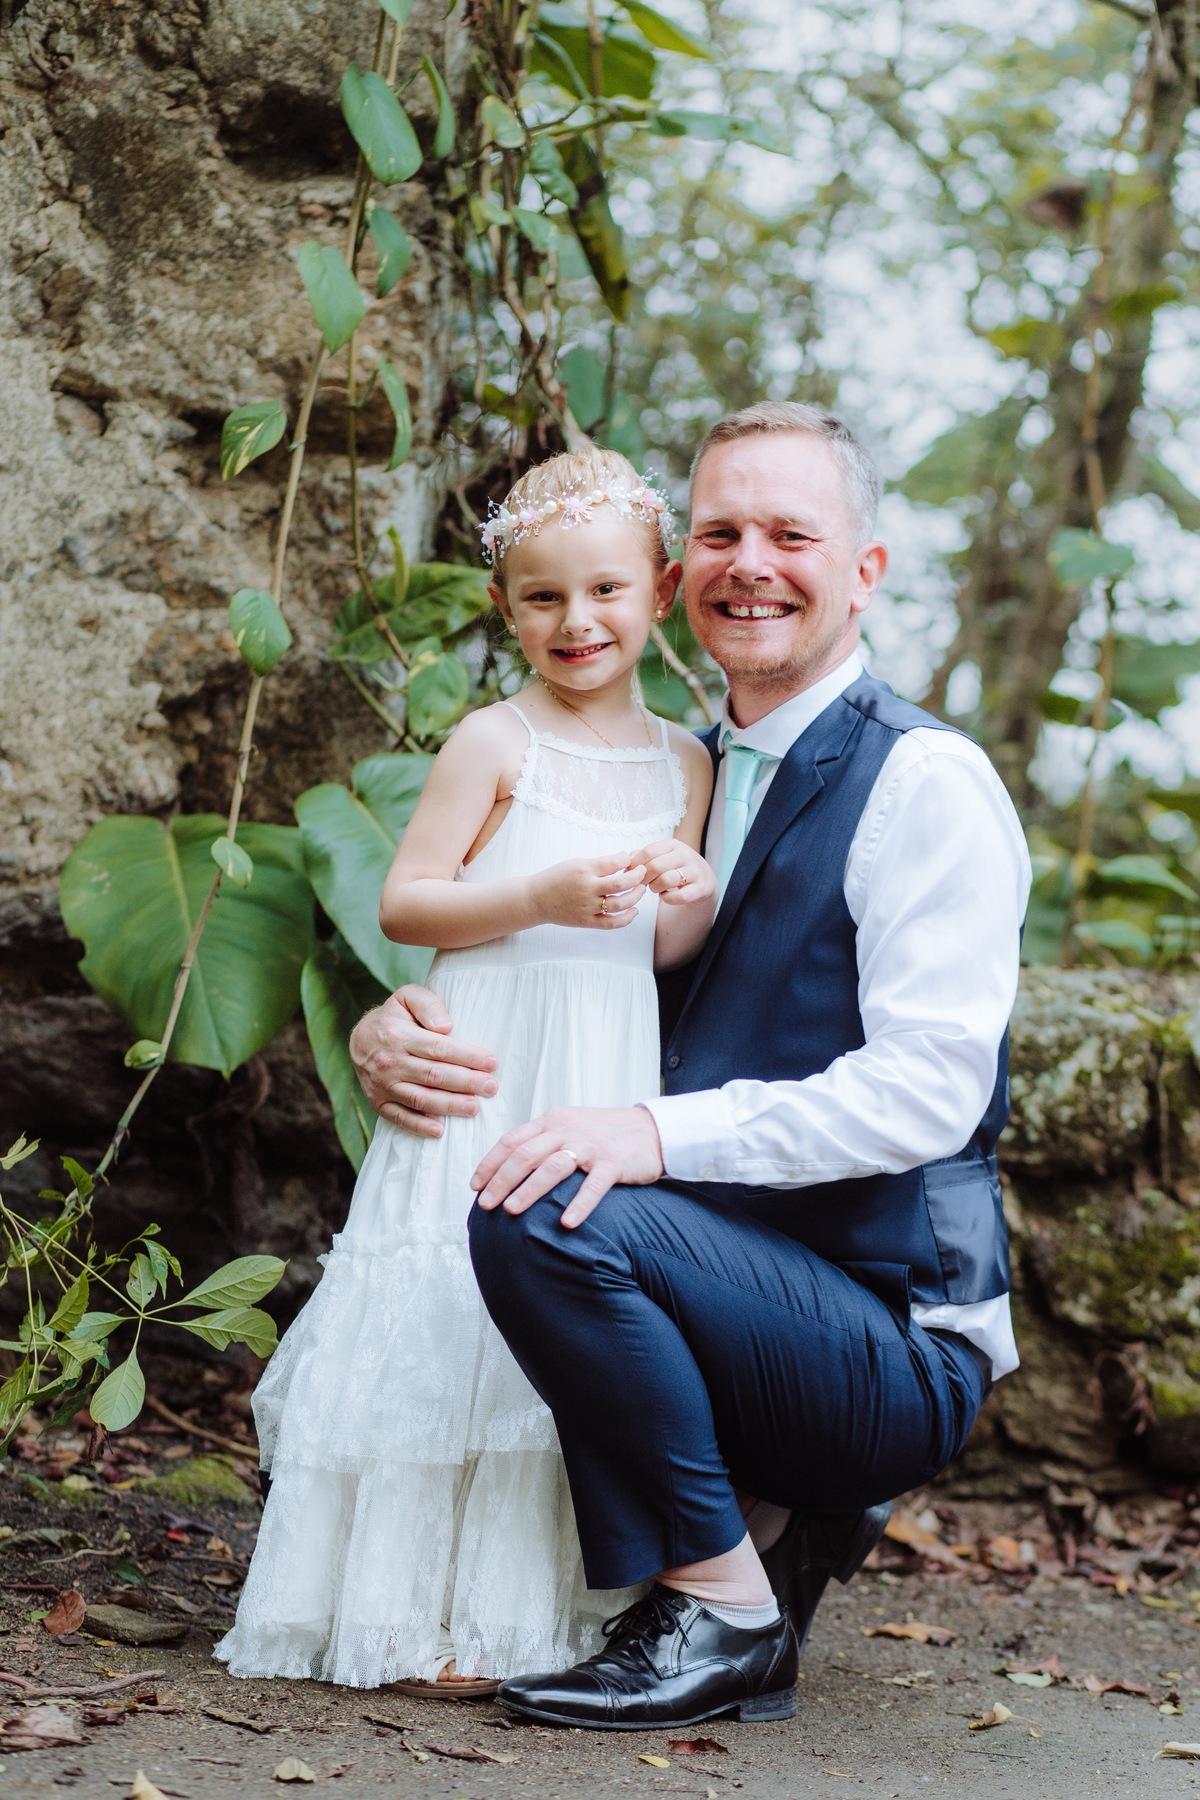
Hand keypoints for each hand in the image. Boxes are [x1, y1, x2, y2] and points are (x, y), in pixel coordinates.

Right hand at [349, 985, 498, 1139]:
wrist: (357, 1039)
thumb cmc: (393, 1018)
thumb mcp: (407, 998)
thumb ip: (428, 1005)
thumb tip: (446, 1026)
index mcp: (398, 1035)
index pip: (439, 1048)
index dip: (467, 1057)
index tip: (491, 1062)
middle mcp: (389, 1062)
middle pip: (433, 1075)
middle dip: (466, 1082)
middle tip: (490, 1087)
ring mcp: (382, 1085)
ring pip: (420, 1099)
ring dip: (449, 1106)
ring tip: (474, 1107)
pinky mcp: (378, 1102)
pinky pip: (399, 1117)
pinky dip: (419, 1126)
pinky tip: (439, 1131)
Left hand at [472, 1105, 664, 1226]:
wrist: (650, 1129)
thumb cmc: (603, 1133)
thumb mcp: (568, 1127)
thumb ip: (541, 1141)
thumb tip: (507, 1168)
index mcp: (552, 1122)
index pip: (512, 1140)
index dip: (490, 1163)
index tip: (474, 1186)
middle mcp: (567, 1130)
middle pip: (526, 1154)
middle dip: (501, 1180)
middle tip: (485, 1204)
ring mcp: (591, 1145)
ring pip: (553, 1166)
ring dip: (530, 1190)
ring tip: (512, 1211)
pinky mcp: (614, 1162)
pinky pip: (594, 1185)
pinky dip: (580, 1204)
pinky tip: (567, 1224)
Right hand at [532, 852, 646, 929]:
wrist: (536, 899)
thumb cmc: (556, 878)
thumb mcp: (576, 863)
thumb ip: (600, 863)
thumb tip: (624, 858)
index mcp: (584, 870)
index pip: (614, 863)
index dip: (627, 859)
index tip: (632, 858)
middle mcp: (587, 889)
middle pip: (621, 884)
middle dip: (637, 877)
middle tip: (643, 872)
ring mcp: (588, 907)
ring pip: (620, 904)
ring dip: (635, 896)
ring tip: (641, 889)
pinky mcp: (587, 921)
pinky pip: (611, 923)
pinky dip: (626, 918)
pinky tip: (634, 911)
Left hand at [634, 839, 717, 907]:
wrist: (703, 879)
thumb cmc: (675, 868)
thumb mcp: (661, 857)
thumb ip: (642, 857)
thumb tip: (624, 862)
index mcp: (673, 845)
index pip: (648, 852)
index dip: (636, 865)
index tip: (630, 873)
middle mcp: (686, 855)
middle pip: (656, 866)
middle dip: (644, 878)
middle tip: (642, 884)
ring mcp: (695, 871)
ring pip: (667, 880)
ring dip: (655, 888)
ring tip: (655, 889)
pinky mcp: (701, 887)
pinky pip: (680, 896)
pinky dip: (668, 899)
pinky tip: (666, 897)